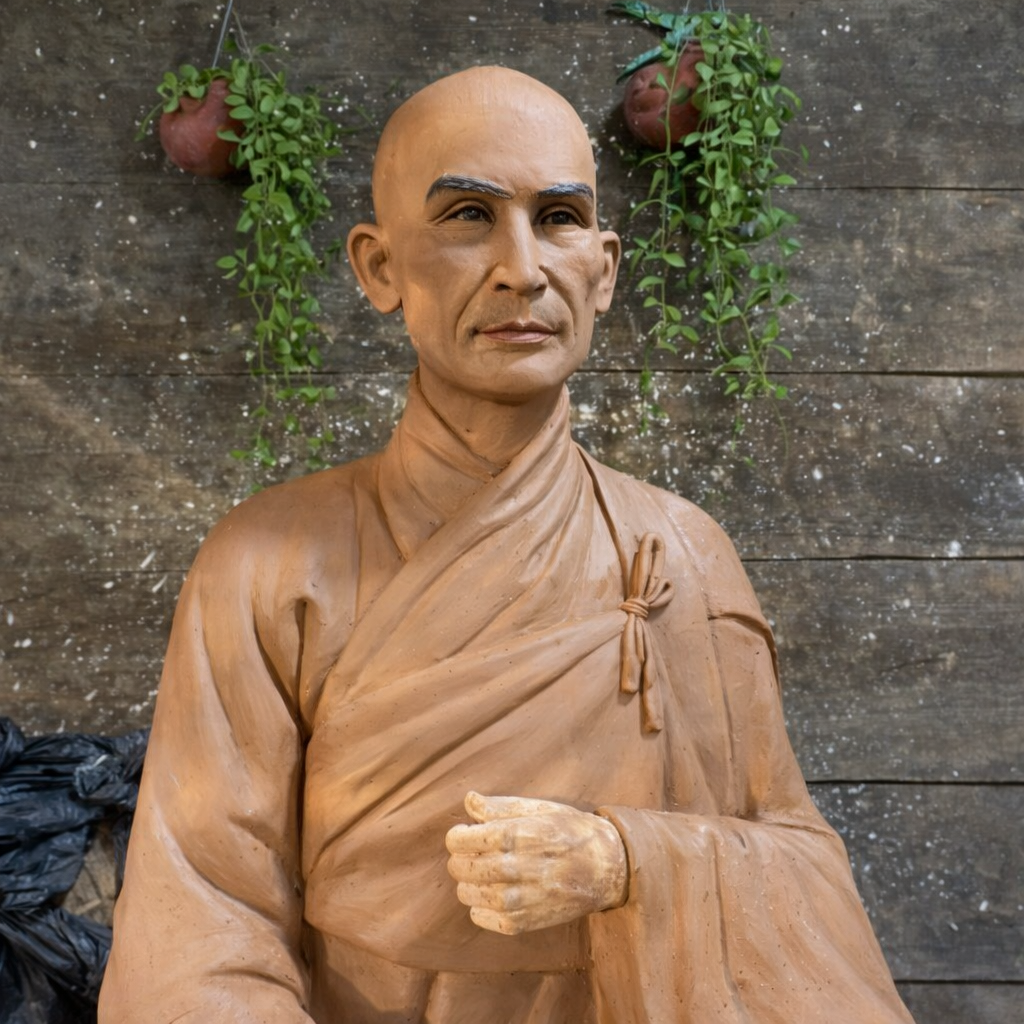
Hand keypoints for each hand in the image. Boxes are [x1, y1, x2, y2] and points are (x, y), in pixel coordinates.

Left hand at [445, 791, 627, 935]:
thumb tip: (469, 800)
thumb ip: (501, 807)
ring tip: (481, 874)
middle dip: (459, 859)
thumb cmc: (572, 831)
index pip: (464, 839)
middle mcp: (518, 867)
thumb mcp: (540, 809)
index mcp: (519, 834)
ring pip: (469, 895)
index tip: (464, 833)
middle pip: (463, 868)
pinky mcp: (526, 922)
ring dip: (468, 884)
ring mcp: (522, 898)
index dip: (457, 835)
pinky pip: (485, 920)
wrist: (608, 867)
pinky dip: (480, 909)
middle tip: (470, 854)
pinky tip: (491, 895)